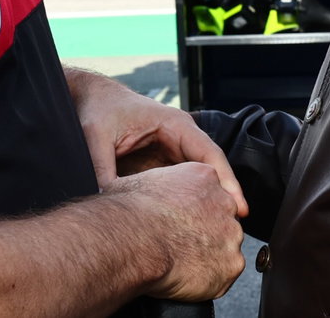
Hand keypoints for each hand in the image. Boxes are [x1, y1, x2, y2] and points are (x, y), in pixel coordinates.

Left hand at [68, 67, 246, 215]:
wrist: (90, 99)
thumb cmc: (98, 110)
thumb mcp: (96, 138)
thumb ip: (102, 170)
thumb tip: (105, 204)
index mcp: (174, 124)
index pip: (210, 154)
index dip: (227, 181)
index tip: (238, 207)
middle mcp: (180, 137)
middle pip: (210, 170)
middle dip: (221, 197)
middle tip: (230, 229)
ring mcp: (172, 151)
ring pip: (196, 180)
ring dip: (204, 202)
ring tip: (213, 231)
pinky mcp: (161, 163)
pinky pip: (179, 184)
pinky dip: (184, 202)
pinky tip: (185, 224)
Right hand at [104, 162, 246, 300]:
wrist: (133, 241)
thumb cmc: (130, 212)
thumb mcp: (137, 181)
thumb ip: (153, 185)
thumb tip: (137, 193)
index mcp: (203, 176)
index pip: (209, 193)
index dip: (193, 210)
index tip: (180, 222)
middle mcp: (224, 202)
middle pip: (221, 219)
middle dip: (205, 232)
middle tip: (179, 244)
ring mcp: (231, 234)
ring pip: (225, 248)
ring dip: (208, 256)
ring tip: (180, 262)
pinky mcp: (232, 264)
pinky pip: (225, 275)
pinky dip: (209, 280)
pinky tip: (187, 277)